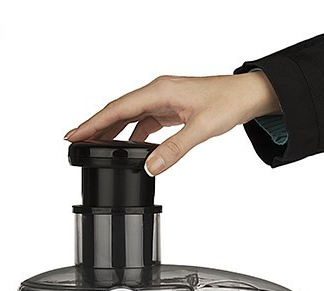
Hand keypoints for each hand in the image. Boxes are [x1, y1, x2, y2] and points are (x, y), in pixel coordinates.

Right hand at [64, 72, 279, 175]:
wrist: (248, 95)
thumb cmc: (228, 102)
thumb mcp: (200, 129)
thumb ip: (174, 149)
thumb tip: (150, 166)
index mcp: (160, 91)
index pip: (118, 109)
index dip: (94, 123)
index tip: (74, 135)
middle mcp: (158, 92)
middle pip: (119, 111)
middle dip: (97, 128)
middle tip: (77, 144)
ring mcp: (164, 100)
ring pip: (131, 117)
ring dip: (115, 132)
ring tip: (98, 148)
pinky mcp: (171, 109)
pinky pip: (145, 122)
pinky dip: (134, 135)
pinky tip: (131, 148)